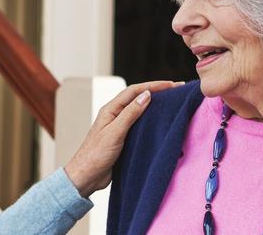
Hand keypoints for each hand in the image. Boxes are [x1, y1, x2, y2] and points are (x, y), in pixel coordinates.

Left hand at [63, 81, 179, 197]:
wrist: (86, 177)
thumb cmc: (95, 155)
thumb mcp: (114, 132)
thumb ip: (130, 114)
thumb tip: (146, 95)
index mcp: (110, 110)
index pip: (134, 91)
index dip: (153, 86)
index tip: (171, 85)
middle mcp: (115, 116)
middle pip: (138, 98)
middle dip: (157, 93)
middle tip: (176, 91)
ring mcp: (120, 127)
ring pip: (140, 112)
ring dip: (155, 106)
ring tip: (173, 104)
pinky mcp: (124, 139)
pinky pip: (140, 126)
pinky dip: (152, 121)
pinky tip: (161, 123)